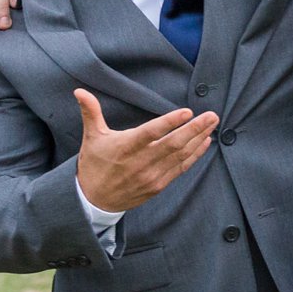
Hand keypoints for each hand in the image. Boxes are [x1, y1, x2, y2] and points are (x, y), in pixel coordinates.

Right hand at [73, 90, 218, 212]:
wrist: (93, 200)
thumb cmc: (94, 164)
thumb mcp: (91, 137)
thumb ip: (91, 112)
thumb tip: (79, 90)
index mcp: (125, 147)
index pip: (150, 133)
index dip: (169, 122)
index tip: (187, 112)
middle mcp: (141, 162)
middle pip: (173, 144)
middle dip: (195, 128)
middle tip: (212, 115)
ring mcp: (152, 175)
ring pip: (180, 156)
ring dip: (199, 139)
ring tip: (212, 124)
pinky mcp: (158, 185)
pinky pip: (181, 169)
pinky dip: (195, 155)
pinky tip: (205, 142)